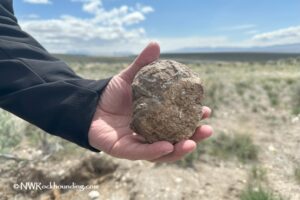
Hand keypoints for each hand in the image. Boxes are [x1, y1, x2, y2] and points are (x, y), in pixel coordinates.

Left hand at [88, 42, 212, 161]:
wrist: (88, 104)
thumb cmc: (111, 94)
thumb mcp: (130, 77)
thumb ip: (143, 64)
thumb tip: (155, 44)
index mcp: (156, 119)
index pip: (179, 121)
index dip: (194, 118)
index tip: (206, 110)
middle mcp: (151, 134)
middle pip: (176, 139)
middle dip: (193, 137)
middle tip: (207, 129)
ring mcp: (138, 143)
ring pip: (162, 152)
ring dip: (179, 150)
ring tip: (191, 143)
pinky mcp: (124, 150)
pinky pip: (141, 153)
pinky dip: (154, 151)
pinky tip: (167, 146)